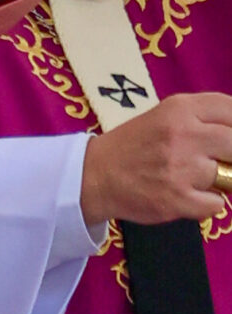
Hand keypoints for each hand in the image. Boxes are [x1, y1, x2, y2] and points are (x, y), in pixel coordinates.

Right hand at [80, 92, 231, 225]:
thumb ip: (203, 116)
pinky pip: (216, 204)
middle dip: (230, 155)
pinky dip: (208, 204)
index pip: (231, 109)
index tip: (228, 138)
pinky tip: (190, 196)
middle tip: (218, 161)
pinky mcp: (176, 199)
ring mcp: (180, 169)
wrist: (95, 175)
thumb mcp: (166, 115)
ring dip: (216, 181)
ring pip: (227, 176)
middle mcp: (182, 135)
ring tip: (193, 180)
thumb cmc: (135, 144)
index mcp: (180, 109)